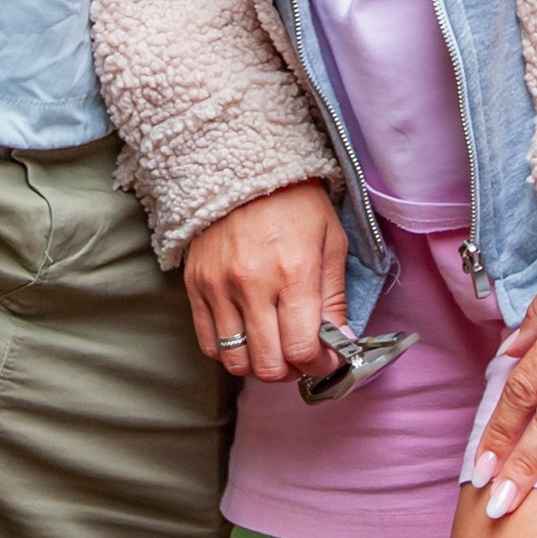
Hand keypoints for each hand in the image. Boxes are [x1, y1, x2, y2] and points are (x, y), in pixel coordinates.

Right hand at [183, 182, 349, 379]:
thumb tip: (341, 343)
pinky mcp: (195, 286)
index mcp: (293, 272)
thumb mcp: (332, 241)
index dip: (320, 365)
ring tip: (274, 347)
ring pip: (235, 362)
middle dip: (291, 371)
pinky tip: (248, 335)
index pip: (303, 349)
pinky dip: (230, 351)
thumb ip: (335, 298)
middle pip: (268, 365)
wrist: (244, 165)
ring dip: (259, 365)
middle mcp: (252, 284)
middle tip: (301, 356)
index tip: (326, 360)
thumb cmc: (296, 203)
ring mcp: (218, 287)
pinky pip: (208, 343)